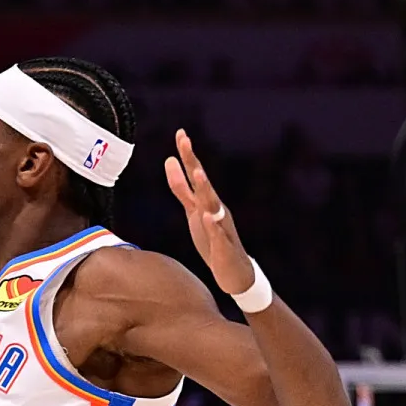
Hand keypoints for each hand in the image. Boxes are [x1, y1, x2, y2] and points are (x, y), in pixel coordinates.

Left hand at [163, 129, 255, 295]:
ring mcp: (221, 226)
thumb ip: (181, 187)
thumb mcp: (192, 210)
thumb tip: (170, 161)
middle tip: (185, 141)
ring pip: (213, 204)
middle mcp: (216, 208)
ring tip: (197, 173)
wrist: (235, 273)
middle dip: (193, 162)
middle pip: (203, 182)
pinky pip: (218, 234)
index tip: (180, 133)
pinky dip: (214, 224)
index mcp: (207, 200)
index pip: (196, 173)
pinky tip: (208, 215)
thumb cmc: (212, 238)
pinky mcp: (223, 246)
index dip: (187, 154)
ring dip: (205, 188)